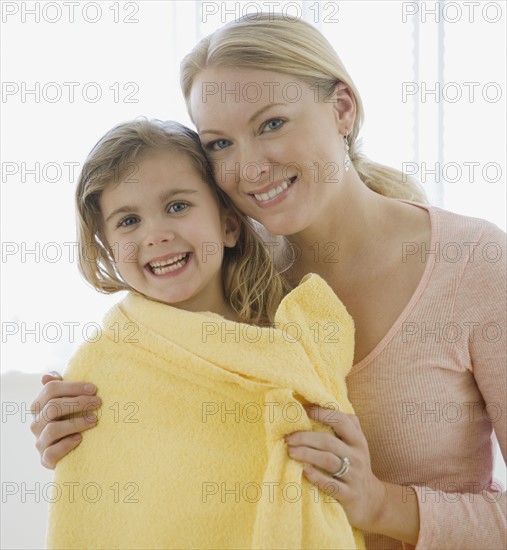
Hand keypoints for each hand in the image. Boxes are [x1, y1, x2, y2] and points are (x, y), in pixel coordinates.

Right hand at [30, 372, 100, 468]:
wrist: (72, 451)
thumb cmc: (71, 419)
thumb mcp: (67, 402)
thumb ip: (60, 388)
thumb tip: (47, 376)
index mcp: (39, 406)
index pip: (51, 389)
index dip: (73, 387)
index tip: (94, 389)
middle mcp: (36, 423)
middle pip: (52, 407)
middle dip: (78, 403)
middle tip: (98, 403)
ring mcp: (40, 442)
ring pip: (52, 429)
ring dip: (76, 423)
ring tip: (94, 420)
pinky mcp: (45, 459)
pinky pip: (51, 453)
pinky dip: (66, 444)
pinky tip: (79, 439)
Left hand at [285, 405, 386, 531]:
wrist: (372, 501)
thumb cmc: (355, 464)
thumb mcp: (355, 443)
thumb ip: (343, 425)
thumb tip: (315, 404)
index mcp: (357, 440)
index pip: (340, 420)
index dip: (320, 413)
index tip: (301, 411)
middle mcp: (357, 455)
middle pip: (329, 441)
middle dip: (306, 437)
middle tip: (288, 437)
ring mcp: (354, 475)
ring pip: (328, 460)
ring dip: (307, 454)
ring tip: (290, 451)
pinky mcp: (349, 494)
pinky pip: (332, 485)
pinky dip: (317, 477)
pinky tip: (305, 471)